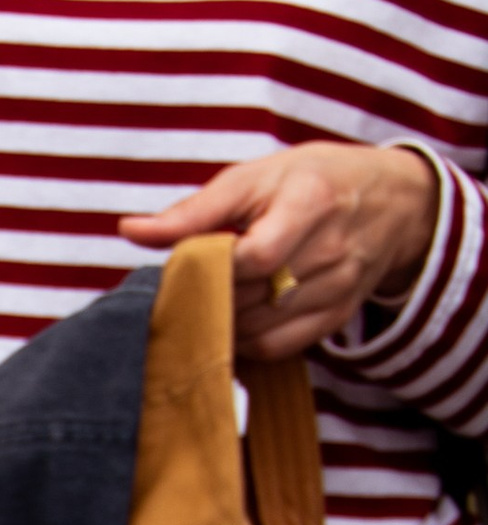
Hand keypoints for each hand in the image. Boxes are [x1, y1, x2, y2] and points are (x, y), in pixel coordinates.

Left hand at [121, 145, 438, 361]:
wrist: (395, 201)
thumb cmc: (313, 180)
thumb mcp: (257, 177)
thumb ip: (195, 210)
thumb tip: (131, 231)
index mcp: (310, 203)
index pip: (255, 256)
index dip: (211, 269)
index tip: (181, 267)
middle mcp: (330, 252)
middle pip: (251, 297)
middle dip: (204, 297)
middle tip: (173, 292)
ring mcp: (337, 290)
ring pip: (258, 329)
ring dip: (219, 323)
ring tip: (198, 305)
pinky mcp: (336, 318)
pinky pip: (278, 347)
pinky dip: (243, 342)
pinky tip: (227, 323)